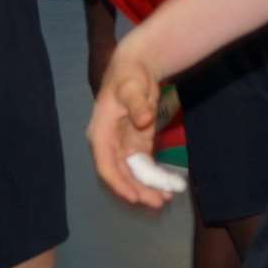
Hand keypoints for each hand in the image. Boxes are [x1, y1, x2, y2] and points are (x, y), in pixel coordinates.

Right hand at [86, 41, 168, 207]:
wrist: (137, 65)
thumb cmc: (129, 74)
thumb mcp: (132, 87)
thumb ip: (138, 104)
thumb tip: (143, 120)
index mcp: (100, 133)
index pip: (106, 164)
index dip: (119, 183)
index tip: (134, 196)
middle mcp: (109, 143)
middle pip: (121, 173)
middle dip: (138, 189)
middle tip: (157, 202)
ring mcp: (123, 144)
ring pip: (132, 172)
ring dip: (147, 186)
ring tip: (165, 199)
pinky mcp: (136, 142)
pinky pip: (143, 164)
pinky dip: (153, 175)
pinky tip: (166, 185)